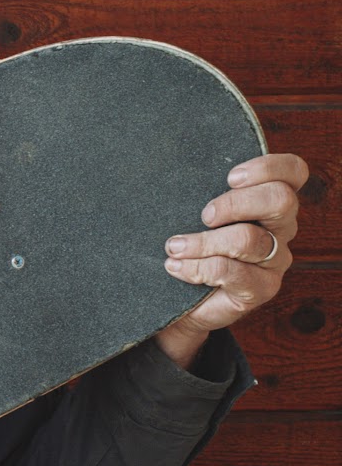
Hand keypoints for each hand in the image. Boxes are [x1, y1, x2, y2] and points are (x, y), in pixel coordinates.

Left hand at [154, 152, 308, 369]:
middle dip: (236, 203)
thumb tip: (172, 163)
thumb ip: (201, 190)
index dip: (267, 168)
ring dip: (203, 241)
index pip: (293, 172)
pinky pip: (231, 273)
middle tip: (204, 215)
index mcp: (271, 202)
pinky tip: (175, 266)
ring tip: (174, 246)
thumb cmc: (191, 247)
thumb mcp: (195, 213)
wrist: (183, 302)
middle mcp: (281, 229)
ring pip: (248, 239)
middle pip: (280, 200)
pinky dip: (197, 267)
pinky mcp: (261, 289)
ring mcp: (275, 260)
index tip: (230, 178)